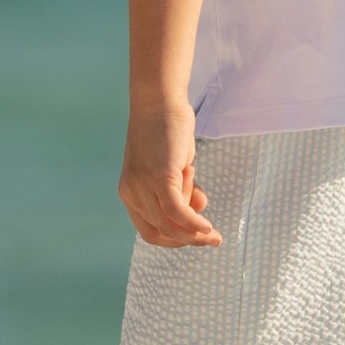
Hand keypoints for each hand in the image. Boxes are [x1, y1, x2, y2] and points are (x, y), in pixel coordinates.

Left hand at [119, 100, 220, 247]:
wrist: (159, 103)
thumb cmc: (167, 135)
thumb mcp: (173, 169)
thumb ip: (182, 190)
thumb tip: (198, 209)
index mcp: (130, 194)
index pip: (149, 232)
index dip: (173, 241)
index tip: (195, 239)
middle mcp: (132, 193)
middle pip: (161, 230)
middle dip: (189, 240)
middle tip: (213, 240)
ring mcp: (143, 185)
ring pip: (170, 222)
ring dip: (195, 231)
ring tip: (214, 232)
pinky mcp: (159, 176)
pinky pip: (175, 210)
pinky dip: (192, 222)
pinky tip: (207, 227)